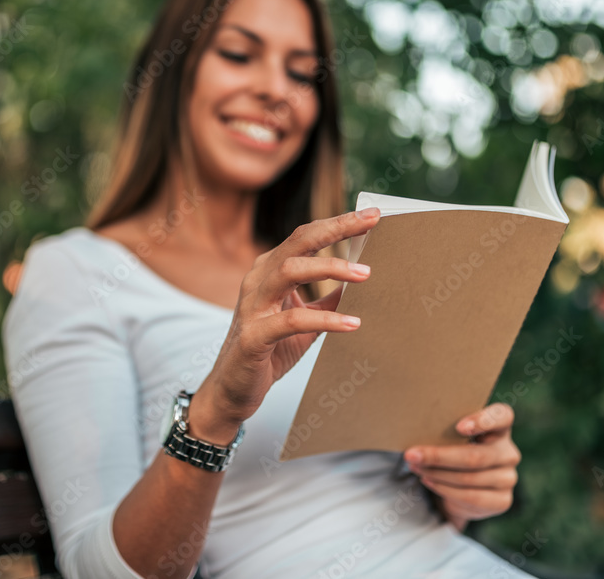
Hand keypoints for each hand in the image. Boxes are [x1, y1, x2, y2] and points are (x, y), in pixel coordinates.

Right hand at [198, 208, 380, 428]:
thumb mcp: (305, 321)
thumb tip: (362, 283)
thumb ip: (327, 302)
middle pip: (298, 242)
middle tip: (370, 222)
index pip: (305, 236)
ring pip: (290, 271)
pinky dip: (324, 320)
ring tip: (365, 274)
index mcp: (269, 271)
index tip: (372, 214)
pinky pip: (291, 321)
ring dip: (329, 268)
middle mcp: (258, 281)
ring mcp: (253, 307)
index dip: (338, 223)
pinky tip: (352, 323)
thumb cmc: (269, 351)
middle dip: (336, 229)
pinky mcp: (254, 337)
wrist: (232, 389)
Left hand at [404, 403, 520, 531]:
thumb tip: (416, 428)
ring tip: (415, 467)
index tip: (458, 427)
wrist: (464, 487)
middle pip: (475, 456)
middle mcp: (508, 452)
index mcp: (500, 427)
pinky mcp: (502, 500)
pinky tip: (427, 480)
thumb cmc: (455, 448)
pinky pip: (470, 496)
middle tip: (411, 454)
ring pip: (468, 478)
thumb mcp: (453, 435)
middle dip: (439, 456)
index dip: (483, 421)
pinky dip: (444, 489)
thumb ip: (447, 429)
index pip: (502, 416)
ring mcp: (508, 478)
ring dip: (436, 473)